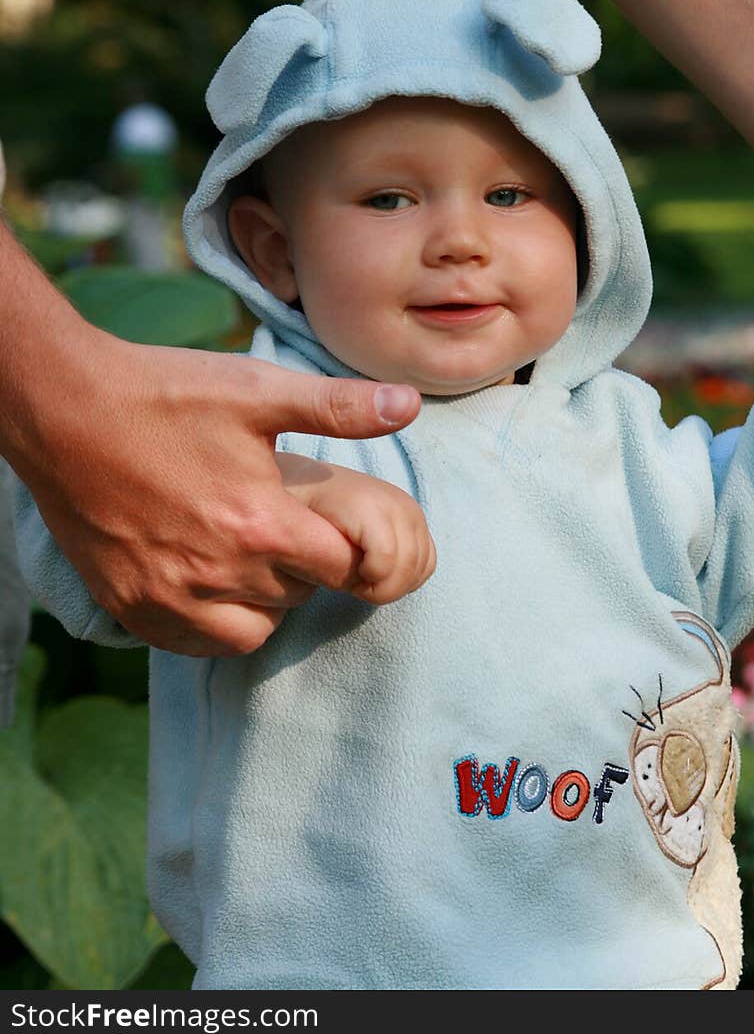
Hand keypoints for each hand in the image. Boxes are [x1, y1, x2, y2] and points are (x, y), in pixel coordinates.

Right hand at [16, 327, 420, 655]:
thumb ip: (339, 407)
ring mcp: (170, 597)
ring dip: (263, 600)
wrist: (64, 408)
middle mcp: (220, 572)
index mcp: (262, 522)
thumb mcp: (258, 389)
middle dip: (302, 564)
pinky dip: (213, 622)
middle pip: (299, 595)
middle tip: (278, 522)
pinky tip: (207, 576)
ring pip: (253, 630)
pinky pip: (197, 644)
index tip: (320, 518)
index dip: (341, 543)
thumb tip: (410, 404)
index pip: (342, 566)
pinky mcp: (131, 608)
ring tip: (244, 549)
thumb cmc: (166, 393)